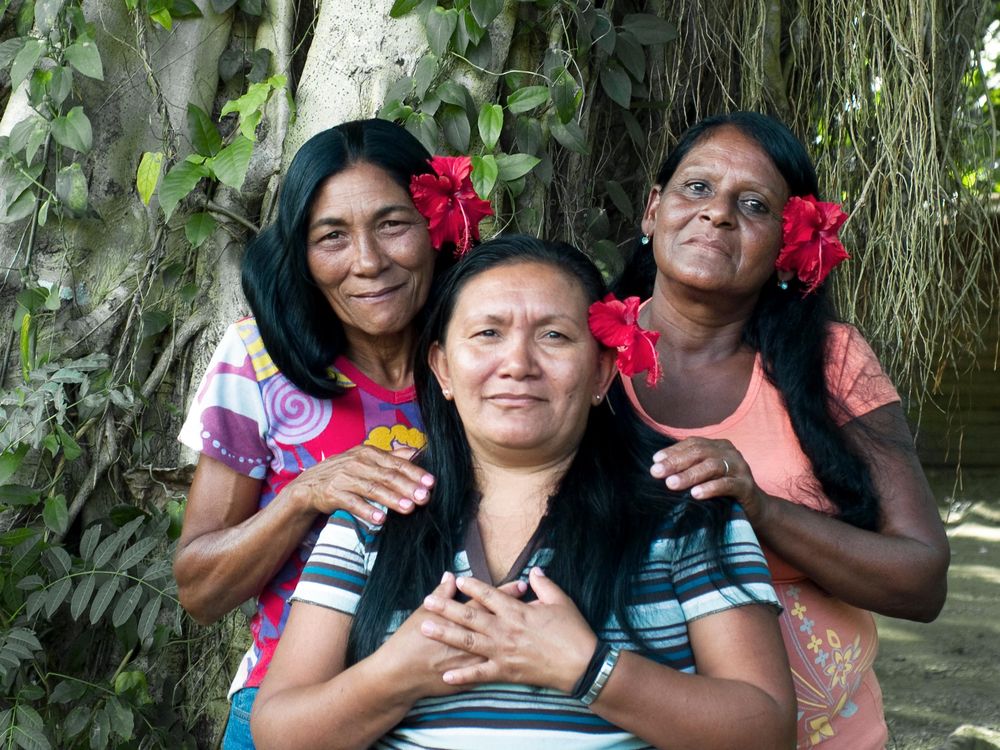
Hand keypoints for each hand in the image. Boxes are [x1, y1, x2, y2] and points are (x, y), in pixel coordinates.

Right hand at [282, 445, 433, 522]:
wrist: (309, 485)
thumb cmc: (344, 472)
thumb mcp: (366, 459)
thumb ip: (391, 456)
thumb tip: (417, 451)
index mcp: (369, 453)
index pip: (396, 463)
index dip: (414, 472)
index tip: (431, 482)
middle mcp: (357, 463)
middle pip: (387, 475)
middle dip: (408, 487)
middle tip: (424, 498)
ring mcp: (345, 478)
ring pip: (372, 488)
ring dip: (392, 499)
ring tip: (408, 508)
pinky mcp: (333, 493)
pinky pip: (353, 503)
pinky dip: (367, 510)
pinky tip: (381, 519)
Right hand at [375, 573, 528, 698]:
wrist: (400, 674)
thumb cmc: (409, 640)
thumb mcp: (423, 612)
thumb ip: (441, 593)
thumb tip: (452, 576)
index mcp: (459, 620)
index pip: (487, 601)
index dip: (505, 592)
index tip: (522, 585)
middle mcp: (470, 639)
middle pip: (499, 621)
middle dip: (518, 612)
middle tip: (536, 603)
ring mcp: (471, 660)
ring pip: (501, 647)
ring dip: (517, 637)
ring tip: (533, 627)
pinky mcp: (469, 678)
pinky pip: (492, 672)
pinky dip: (506, 665)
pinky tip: (521, 660)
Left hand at [419, 568, 596, 692]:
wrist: (582, 665)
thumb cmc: (573, 631)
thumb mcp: (561, 601)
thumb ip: (544, 585)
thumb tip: (534, 571)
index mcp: (518, 611)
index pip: (489, 595)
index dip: (472, 586)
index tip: (456, 579)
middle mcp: (506, 630)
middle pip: (470, 616)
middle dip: (446, 607)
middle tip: (427, 601)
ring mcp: (504, 652)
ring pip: (468, 641)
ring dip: (446, 634)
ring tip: (426, 628)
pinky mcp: (507, 672)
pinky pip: (480, 674)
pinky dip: (463, 676)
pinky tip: (446, 676)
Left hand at [650, 437, 766, 521]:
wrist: (756, 509)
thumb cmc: (724, 491)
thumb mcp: (705, 476)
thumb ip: (688, 468)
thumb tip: (658, 468)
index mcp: (718, 446)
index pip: (693, 443)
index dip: (673, 451)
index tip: (655, 461)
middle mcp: (730, 453)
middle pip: (700, 453)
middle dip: (676, 462)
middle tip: (656, 472)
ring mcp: (740, 468)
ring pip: (712, 466)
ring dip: (689, 475)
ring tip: (671, 484)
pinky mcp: (746, 486)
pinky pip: (727, 484)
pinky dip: (710, 488)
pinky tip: (695, 494)